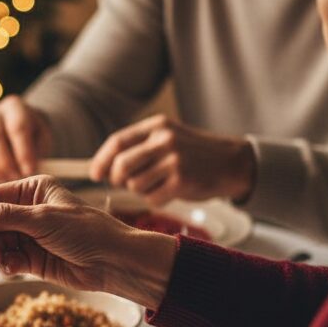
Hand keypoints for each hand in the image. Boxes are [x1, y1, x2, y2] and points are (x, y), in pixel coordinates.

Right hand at [0, 95, 50, 181]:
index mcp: (14, 106)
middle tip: (16, 178)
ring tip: (8, 179)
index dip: (23, 151)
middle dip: (5, 163)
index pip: (18, 127)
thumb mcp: (44, 139)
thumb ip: (38, 152)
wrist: (18, 129)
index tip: (30, 171)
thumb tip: (27, 170)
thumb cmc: (34, 135)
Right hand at [0, 176, 177, 308]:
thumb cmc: (86, 231)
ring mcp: (32, 235)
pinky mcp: (35, 259)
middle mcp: (31, 211)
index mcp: (34, 190)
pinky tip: (11, 268)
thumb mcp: (41, 218)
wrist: (114, 262)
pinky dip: (6, 264)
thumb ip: (3, 216)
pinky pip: (10, 259)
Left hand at [89, 115, 256, 205]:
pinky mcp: (182, 181)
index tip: (94, 174)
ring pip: (135, 185)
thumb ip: (139, 147)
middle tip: (126, 183)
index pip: (117, 142)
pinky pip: (152, 198)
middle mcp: (164, 140)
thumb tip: (103, 168)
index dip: (101, 160)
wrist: (232, 163)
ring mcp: (174, 160)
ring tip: (158, 184)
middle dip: (118, 179)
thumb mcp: (167, 138)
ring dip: (141, 190)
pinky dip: (156, 200)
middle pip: (121, 166)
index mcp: (157, 126)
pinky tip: (170, 192)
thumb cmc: (193, 154)